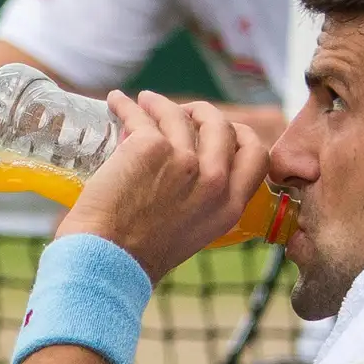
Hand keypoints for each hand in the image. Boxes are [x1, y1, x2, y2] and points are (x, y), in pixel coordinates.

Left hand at [61, 90, 269, 283]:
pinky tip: (117, 102)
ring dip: (159, 103)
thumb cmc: (137, 256)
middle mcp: (214, 181)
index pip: (256, 156)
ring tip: (144, 102)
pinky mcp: (151, 148)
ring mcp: (184, 161)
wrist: (107, 261)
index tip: (224, 126)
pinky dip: (126, 105)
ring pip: (179, 115)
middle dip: (203, 112)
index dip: (241, 134)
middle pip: (221, 126)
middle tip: (181, 111)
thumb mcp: (193, 234)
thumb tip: (189, 173)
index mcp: (229, 206)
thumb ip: (200, 204)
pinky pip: (140, 115)